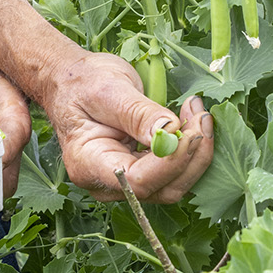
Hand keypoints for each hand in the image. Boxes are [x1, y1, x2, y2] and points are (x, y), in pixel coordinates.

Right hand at [36, 52, 213, 202]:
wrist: (71, 83)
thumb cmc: (82, 83)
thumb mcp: (108, 90)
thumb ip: (138, 114)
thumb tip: (171, 131)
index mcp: (88, 164)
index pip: (137, 181)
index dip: (170, 162)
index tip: (191, 130)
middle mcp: (107, 183)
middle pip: (161, 189)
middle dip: (190, 157)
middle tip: (201, 116)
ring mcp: (125, 181)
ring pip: (173, 184)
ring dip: (195, 153)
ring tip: (198, 114)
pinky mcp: (142, 171)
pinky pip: (173, 172)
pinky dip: (189, 149)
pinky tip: (193, 121)